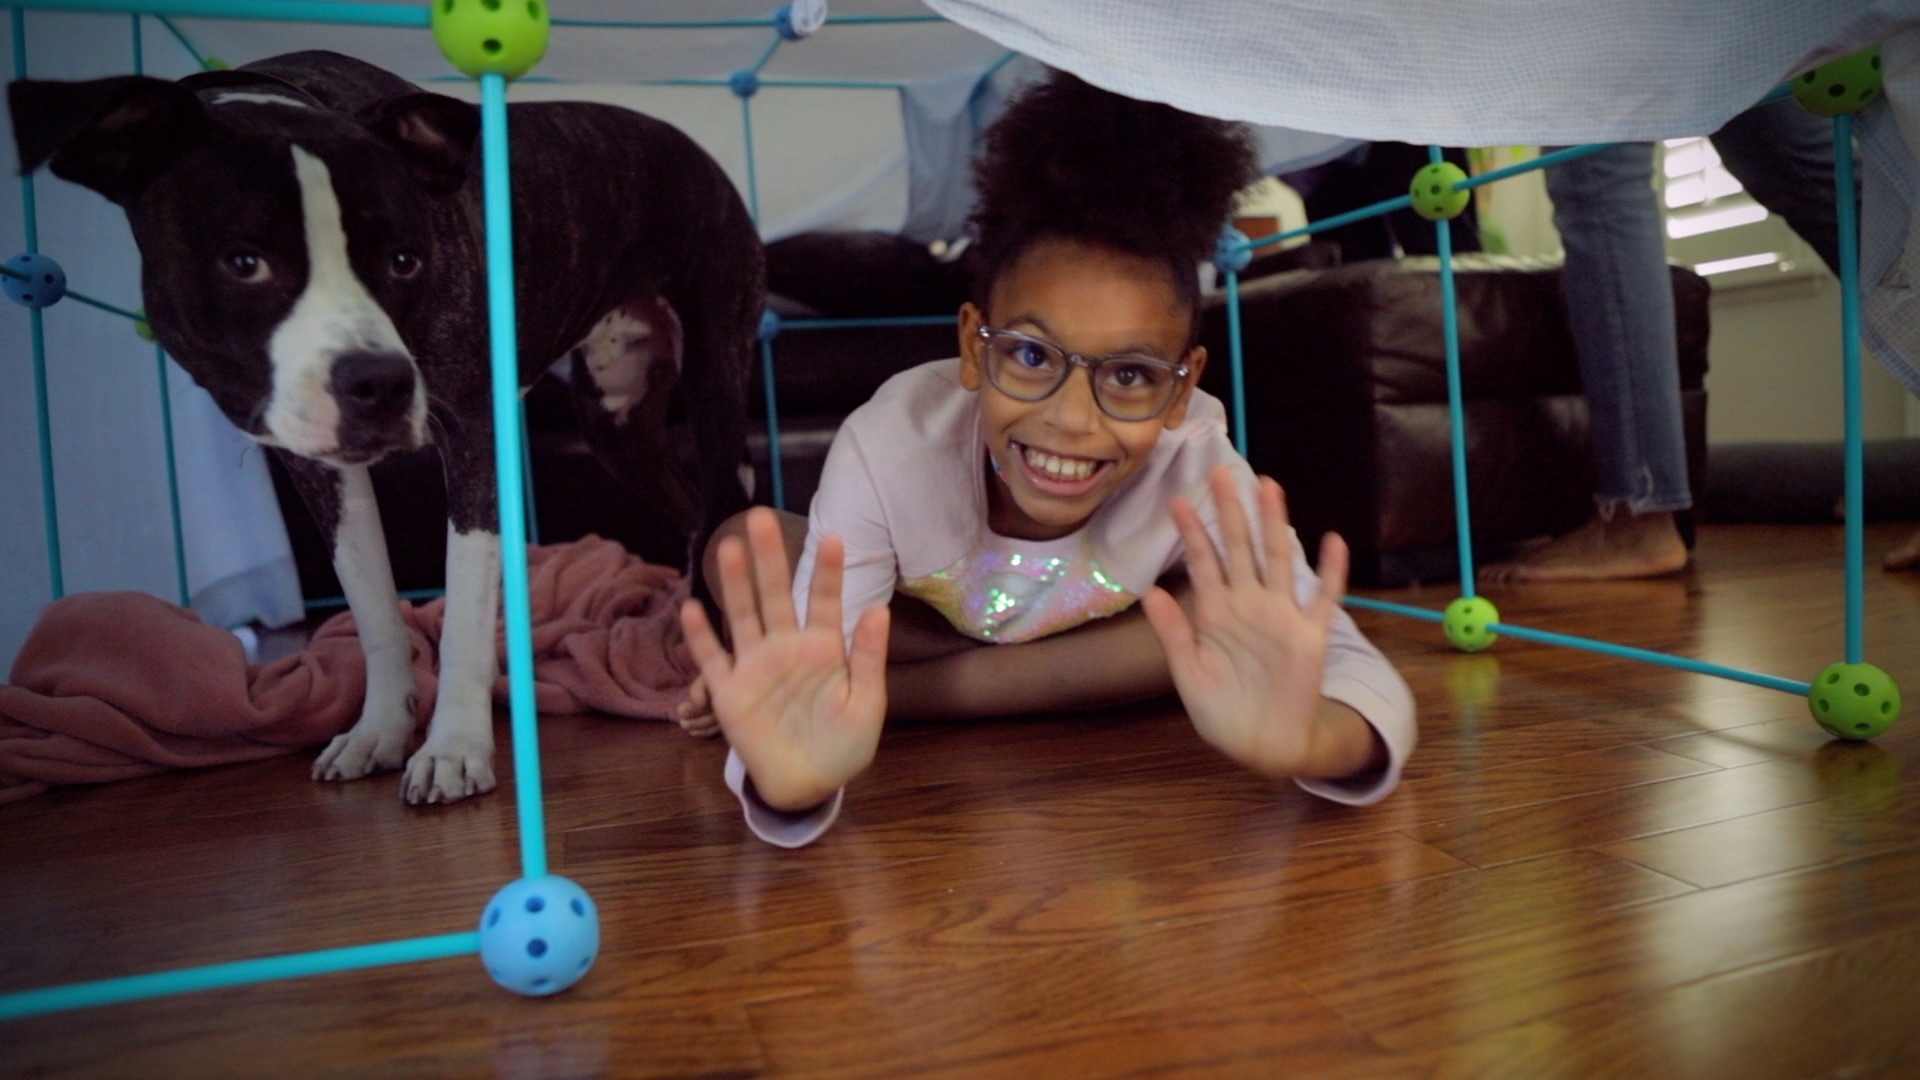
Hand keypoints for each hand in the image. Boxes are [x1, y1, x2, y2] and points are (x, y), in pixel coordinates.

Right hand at [678, 508, 890, 809]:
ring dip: (735, 583)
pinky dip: (702, 636)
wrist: (809, 783)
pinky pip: (713, 660)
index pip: (825, 601)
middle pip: (775, 595)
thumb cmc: (843, 743)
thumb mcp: (866, 704)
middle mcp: (786, 648)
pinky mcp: (730, 693)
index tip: (834, 536)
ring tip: (729, 547)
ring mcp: (755, 667)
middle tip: (761, 517)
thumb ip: (868, 658)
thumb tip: (878, 610)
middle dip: (769, 558)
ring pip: (743, 616)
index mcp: (823, 648)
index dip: (828, 571)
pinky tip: (693, 607)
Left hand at [1142, 467, 1374, 778]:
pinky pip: (1324, 599)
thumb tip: (1149, 591)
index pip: (1203, 562)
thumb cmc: (1219, 710)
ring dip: (1274, 525)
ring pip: (1278, 560)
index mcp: (1216, 612)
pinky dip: (1331, 572)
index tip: (1176, 500)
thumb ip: (1174, 632)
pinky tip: (1333, 541)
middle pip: (1239, 548)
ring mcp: (1281, 616)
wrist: (1260, 744)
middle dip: (1230, 511)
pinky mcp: (1310, 636)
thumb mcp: (1188, 672)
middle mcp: (1249, 605)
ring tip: (1269, 487)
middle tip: (1221, 472)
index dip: (1191, 532)